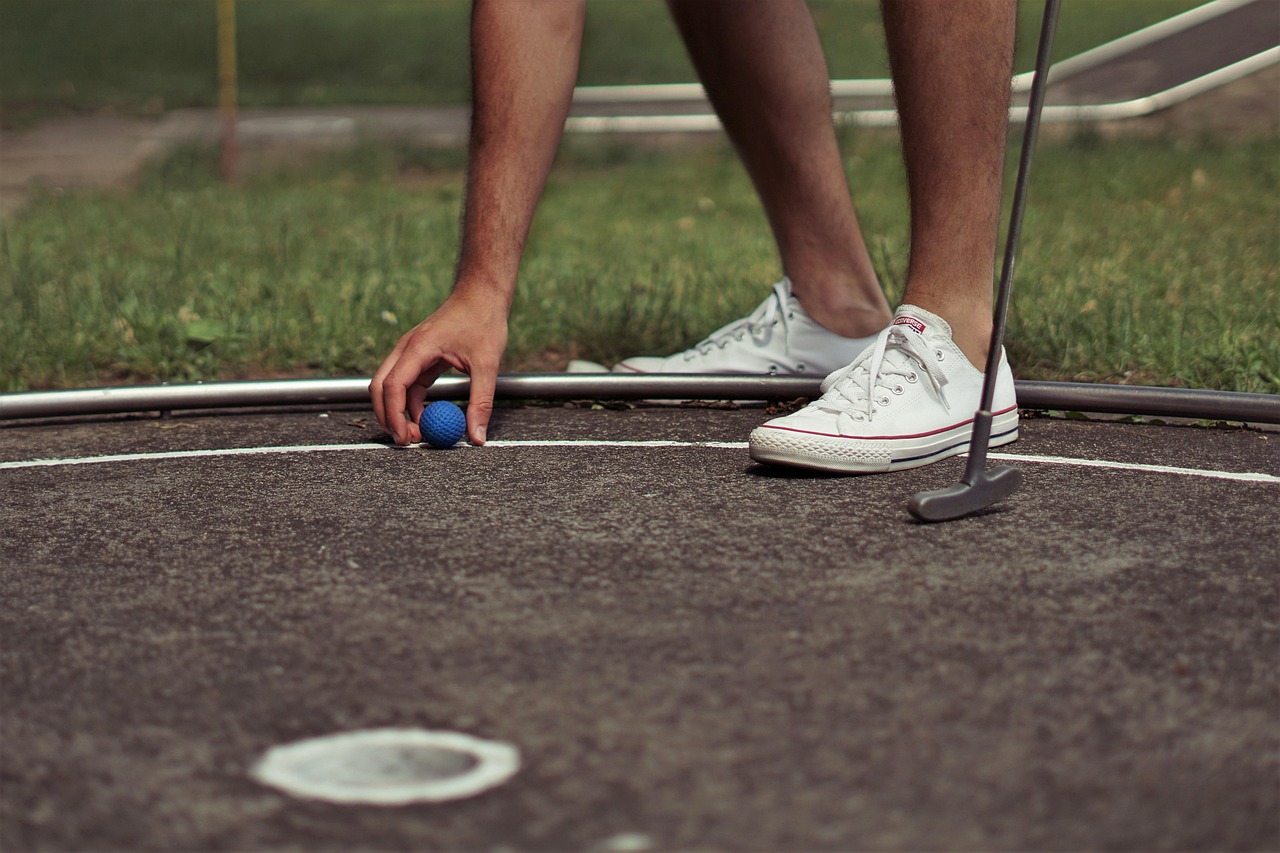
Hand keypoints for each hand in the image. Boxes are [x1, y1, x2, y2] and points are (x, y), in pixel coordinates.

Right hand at [369, 291, 508, 445]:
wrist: (482, 295)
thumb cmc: (484, 322)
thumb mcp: (487, 364)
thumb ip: (481, 402)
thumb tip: (477, 438)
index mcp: (419, 347)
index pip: (394, 385)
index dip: (395, 415)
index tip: (405, 438)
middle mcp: (407, 349)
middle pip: (380, 387)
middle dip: (387, 416)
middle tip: (407, 442)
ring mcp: (410, 352)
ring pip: (390, 387)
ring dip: (398, 412)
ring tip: (420, 434)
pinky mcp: (419, 357)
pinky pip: (406, 384)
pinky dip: (411, 403)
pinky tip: (427, 417)